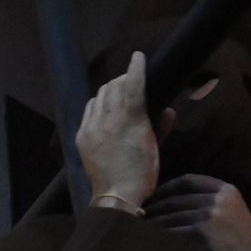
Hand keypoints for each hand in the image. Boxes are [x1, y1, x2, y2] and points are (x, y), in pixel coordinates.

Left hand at [76, 51, 172, 206]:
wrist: (116, 194)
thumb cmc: (141, 172)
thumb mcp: (155, 147)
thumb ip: (160, 125)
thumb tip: (169, 109)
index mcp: (130, 120)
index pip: (133, 84)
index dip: (136, 67)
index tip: (138, 56)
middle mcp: (108, 120)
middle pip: (113, 87)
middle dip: (123, 79)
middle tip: (131, 81)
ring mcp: (91, 128)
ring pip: (99, 96)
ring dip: (110, 91)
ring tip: (118, 94)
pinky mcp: (81, 137)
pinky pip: (88, 111)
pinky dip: (97, 105)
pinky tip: (103, 108)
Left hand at [146, 174, 250, 250]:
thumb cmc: (241, 243)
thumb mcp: (233, 212)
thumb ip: (210, 201)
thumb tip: (173, 200)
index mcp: (226, 190)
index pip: (188, 181)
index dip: (166, 187)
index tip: (153, 196)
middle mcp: (217, 200)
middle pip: (174, 199)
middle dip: (154, 207)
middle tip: (139, 215)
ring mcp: (209, 216)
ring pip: (169, 216)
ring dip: (151, 223)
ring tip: (140, 229)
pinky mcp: (200, 234)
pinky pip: (170, 232)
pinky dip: (156, 236)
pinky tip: (148, 240)